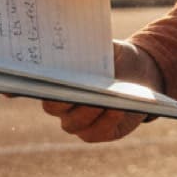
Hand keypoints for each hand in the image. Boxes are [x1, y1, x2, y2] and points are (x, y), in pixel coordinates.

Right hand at [42, 40, 166, 143]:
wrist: (140, 73)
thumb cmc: (115, 58)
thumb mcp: (104, 47)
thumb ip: (89, 47)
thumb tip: (76, 44)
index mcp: (58, 83)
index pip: (41, 87)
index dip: (36, 86)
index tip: (41, 77)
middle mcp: (63, 106)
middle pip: (54, 107)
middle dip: (64, 98)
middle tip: (75, 87)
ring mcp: (79, 123)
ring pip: (75, 123)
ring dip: (87, 111)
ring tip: (101, 99)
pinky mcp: (100, 132)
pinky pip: (99, 131)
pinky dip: (107, 120)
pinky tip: (117, 108)